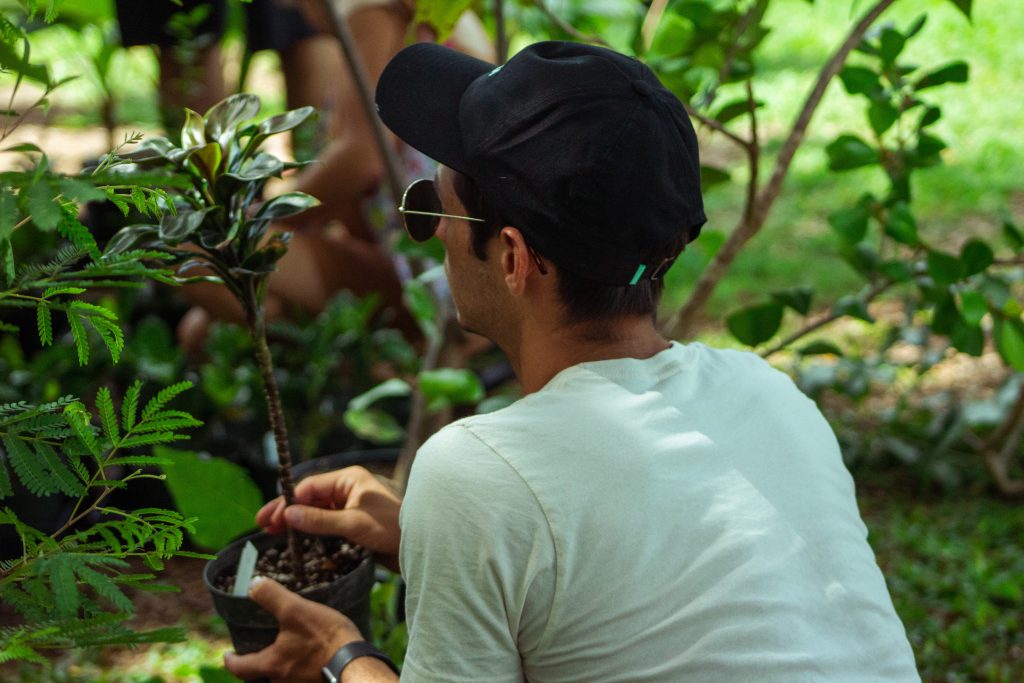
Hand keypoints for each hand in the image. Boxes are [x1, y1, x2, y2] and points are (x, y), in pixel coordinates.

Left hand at [223, 577, 361, 681]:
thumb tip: (252, 584)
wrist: (357, 663)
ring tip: (290, 648)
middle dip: (259, 664)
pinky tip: (312, 656)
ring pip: (283, 677)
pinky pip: (302, 677)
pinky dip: (301, 668)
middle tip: (261, 649)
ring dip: (283, 666)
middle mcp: (282, 682)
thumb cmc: (324, 638)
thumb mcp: (296, 610)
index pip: (240, 668)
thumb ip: (271, 597)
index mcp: (271, 666)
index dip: (231, 660)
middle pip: (261, 676)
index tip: (227, 654)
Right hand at [257, 466, 401, 570]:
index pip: (310, 487)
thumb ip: (320, 520)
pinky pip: (327, 523)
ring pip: (317, 511)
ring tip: (274, 534)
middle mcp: (349, 488)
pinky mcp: (355, 522)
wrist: (423, 545)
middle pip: (310, 498)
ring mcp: (352, 505)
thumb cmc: (392, 529)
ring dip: (297, 521)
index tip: (269, 520)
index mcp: (350, 479)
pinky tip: (298, 539)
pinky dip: (311, 530)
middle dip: (288, 511)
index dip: (287, 503)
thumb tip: (287, 515)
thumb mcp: (354, 523)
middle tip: (263, 526)